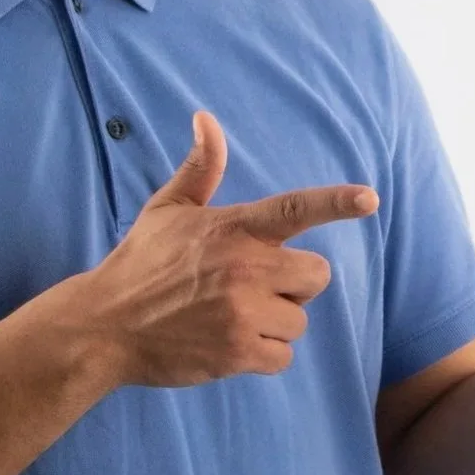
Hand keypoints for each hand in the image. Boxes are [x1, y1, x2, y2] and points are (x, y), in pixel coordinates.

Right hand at [79, 110, 379, 388]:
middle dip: (294, 284)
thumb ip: (201, 167)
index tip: (370, 199)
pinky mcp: (237, 353)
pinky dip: (262, 355)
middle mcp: (244, 267)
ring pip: (298, 320)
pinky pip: (282, 356)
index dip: (336, 203)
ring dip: (274, 322)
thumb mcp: (167, 208)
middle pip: (316, 276)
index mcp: (234, 228)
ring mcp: (242, 312)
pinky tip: (230, 343)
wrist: (104, 326)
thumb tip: (206, 118)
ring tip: (231, 316)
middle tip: (253, 286)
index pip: (294, 208)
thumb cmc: (140, 263)